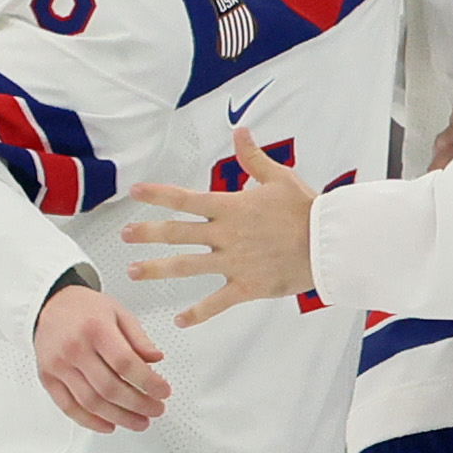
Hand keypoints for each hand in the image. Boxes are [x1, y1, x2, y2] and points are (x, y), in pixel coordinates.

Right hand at [33, 279, 168, 431]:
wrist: (49, 305)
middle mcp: (75, 348)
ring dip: (119, 418)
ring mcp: (59, 366)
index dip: (148, 382)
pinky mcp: (48, 378)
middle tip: (155, 410)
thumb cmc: (84, 308)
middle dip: (138, 405)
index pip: (126, 364)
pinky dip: (90, 421)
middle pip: (110, 388)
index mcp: (95, 329)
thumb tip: (156, 359)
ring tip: (138, 422)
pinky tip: (108, 425)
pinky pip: (69, 407)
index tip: (163, 391)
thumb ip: (138, 338)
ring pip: (91, 402)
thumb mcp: (118, 312)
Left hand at [120, 129, 315, 323]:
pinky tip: (179, 321)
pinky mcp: (246, 286)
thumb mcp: (279, 177)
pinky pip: (216, 303)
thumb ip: (253, 158)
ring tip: (134, 272)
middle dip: (148, 233)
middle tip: (124, 235)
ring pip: (187, 266)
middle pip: (177, 233)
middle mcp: (225, 234)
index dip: (158, 195)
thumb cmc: (306, 209)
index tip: (134, 192)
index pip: (186, 199)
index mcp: (231, 207)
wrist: (329, 243)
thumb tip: (240, 131)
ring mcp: (233, 262)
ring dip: (158, 269)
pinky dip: (197, 313)